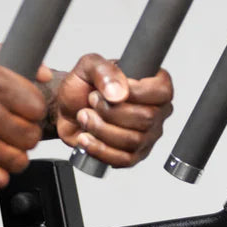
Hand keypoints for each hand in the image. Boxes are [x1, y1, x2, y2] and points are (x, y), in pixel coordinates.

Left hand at [55, 54, 172, 166]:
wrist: (64, 109)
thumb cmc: (81, 87)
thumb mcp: (88, 66)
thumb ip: (104, 71)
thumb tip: (120, 92)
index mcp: (153, 85)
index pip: (162, 91)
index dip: (135, 92)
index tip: (111, 91)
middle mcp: (156, 111)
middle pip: (146, 118)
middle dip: (110, 111)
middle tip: (92, 101)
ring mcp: (146, 136)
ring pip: (133, 140)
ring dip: (100, 129)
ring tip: (85, 117)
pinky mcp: (132, 155)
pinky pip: (124, 160)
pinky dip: (100, 150)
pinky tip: (86, 138)